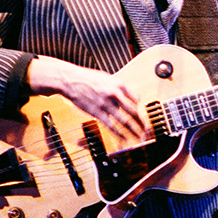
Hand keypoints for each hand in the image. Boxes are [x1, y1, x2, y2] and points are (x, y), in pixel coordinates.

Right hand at [27, 56, 145, 140]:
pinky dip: (119, 133)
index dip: (141, 109)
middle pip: (134, 111)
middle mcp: (115, 94)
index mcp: (119, 84)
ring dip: (134, 130)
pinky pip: (111, 125)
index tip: (144, 116)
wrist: (70, 80)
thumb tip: (132, 96)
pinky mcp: (97, 112)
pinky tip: (124, 139)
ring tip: (140, 137)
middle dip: (142, 122)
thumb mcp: (107, 78)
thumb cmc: (88, 78)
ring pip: (125, 120)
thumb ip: (120, 87)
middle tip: (147, 130)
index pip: (136, 99)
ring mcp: (106, 104)